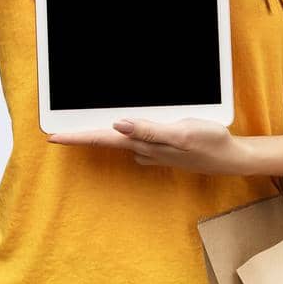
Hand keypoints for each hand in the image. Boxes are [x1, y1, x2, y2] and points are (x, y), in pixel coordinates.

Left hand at [47, 118, 249, 174]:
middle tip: (58, 132)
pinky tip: (121, 126)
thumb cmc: (207, 142)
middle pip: (104, 140)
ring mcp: (150, 150)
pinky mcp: (159, 146)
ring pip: (118, 140)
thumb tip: (118, 125)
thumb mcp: (180, 132)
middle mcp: (142, 148)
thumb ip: (149, 130)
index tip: (53, 137)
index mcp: (143, 143)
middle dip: (81, 135)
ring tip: (80, 127)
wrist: (229, 157)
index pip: (102, 138)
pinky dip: (122, 132)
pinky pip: (134, 138)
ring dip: (99, 134)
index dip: (77, 137)